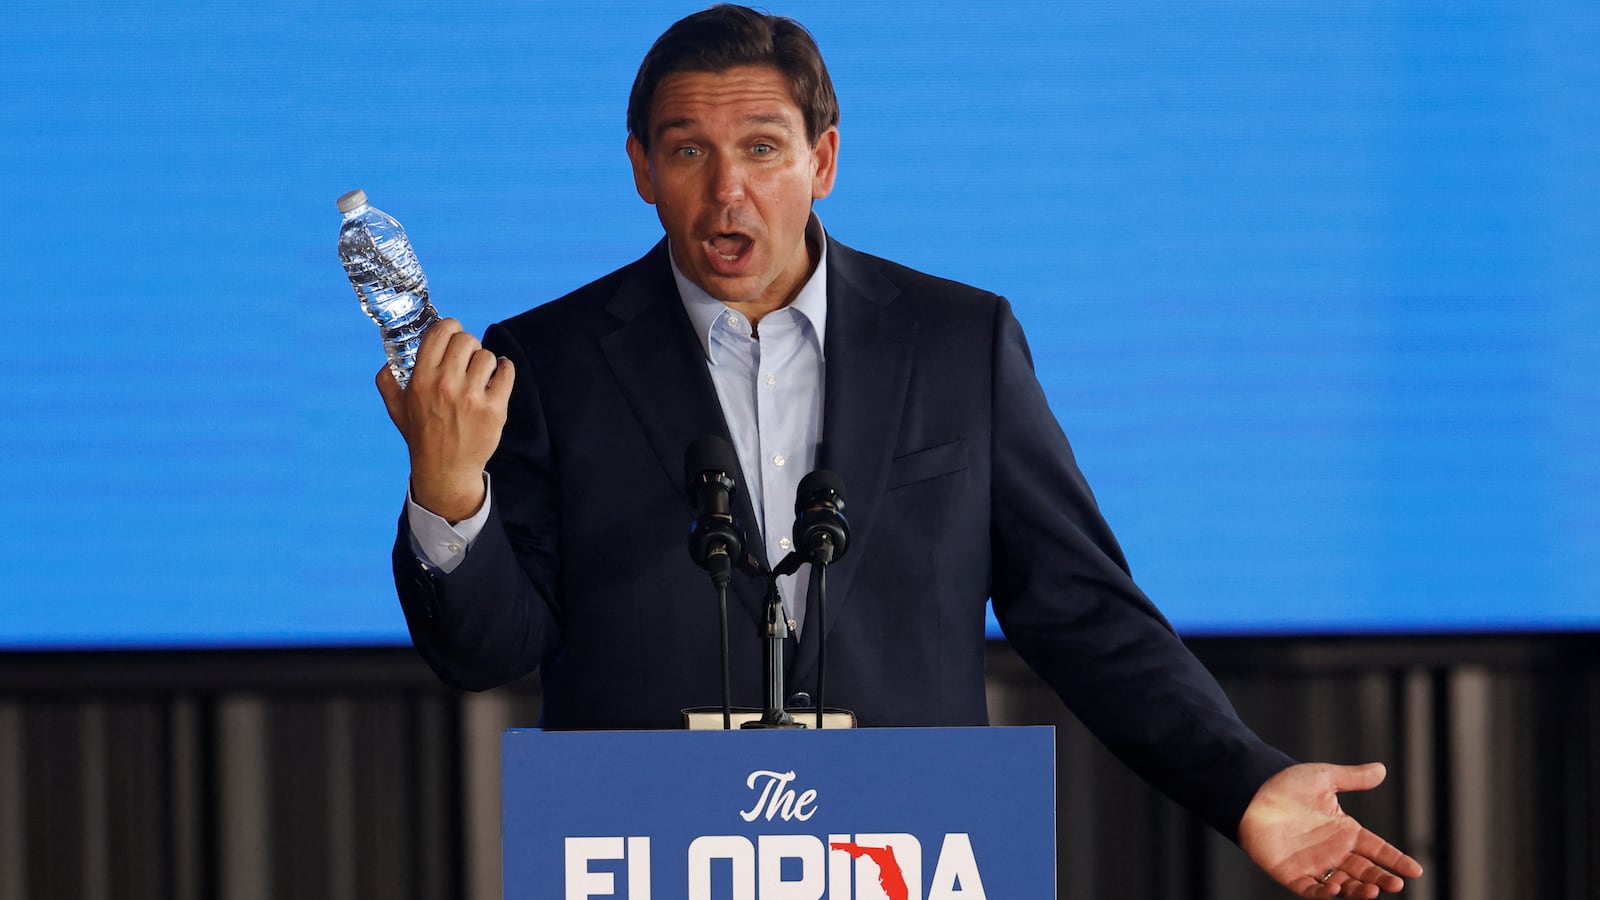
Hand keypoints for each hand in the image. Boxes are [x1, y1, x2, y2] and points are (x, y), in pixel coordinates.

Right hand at [375, 318, 514, 521]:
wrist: (445, 470)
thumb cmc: (422, 435)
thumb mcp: (396, 407)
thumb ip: (387, 380)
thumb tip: (389, 359)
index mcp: (421, 378)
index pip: (440, 332)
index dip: (450, 328)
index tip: (453, 336)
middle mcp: (446, 385)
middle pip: (466, 340)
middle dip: (468, 346)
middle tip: (467, 359)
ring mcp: (472, 397)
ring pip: (487, 355)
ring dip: (485, 362)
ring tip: (480, 375)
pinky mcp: (495, 409)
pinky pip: (507, 371)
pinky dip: (505, 369)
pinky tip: (498, 375)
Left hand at [1239, 762, 1422, 897]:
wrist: (1251, 791)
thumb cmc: (1286, 783)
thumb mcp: (1324, 778)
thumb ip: (1353, 778)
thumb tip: (1381, 769)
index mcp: (1345, 830)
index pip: (1377, 849)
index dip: (1395, 860)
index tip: (1415, 871)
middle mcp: (1333, 850)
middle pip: (1364, 871)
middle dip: (1381, 880)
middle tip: (1396, 885)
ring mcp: (1313, 863)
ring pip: (1343, 885)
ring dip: (1358, 890)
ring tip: (1372, 890)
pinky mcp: (1292, 873)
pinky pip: (1312, 890)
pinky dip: (1325, 894)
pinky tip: (1336, 888)